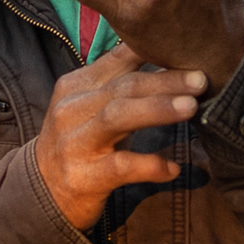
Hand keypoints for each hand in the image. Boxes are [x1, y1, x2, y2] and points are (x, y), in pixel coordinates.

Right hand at [36, 51, 205, 230]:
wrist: (41, 192)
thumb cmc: (78, 143)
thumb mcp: (89, 107)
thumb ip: (119, 85)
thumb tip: (170, 62)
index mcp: (76, 85)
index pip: (118, 59)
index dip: (154, 51)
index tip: (189, 51)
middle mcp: (72, 109)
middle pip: (124, 86)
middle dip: (166, 81)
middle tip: (201, 80)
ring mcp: (75, 143)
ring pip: (118, 117)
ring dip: (157, 110)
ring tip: (191, 107)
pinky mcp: (83, 177)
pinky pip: (120, 167)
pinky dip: (149, 165)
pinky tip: (173, 168)